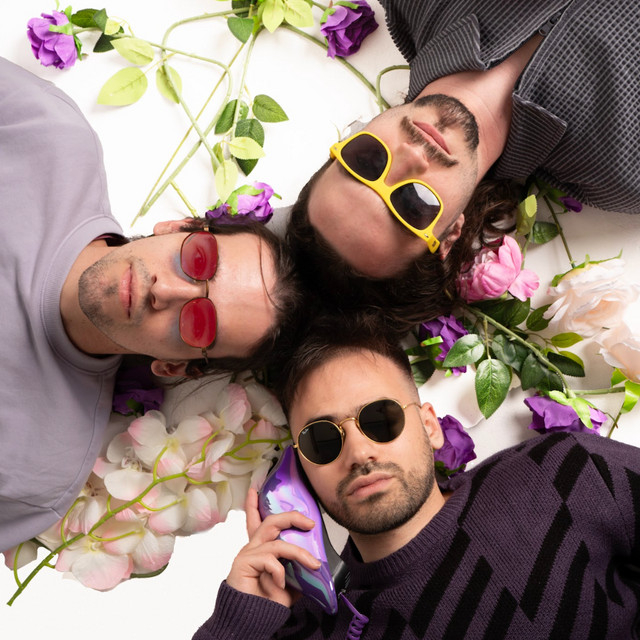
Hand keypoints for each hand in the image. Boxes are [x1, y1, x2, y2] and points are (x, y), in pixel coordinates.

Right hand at [226, 488, 321, 606]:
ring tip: (314, 565)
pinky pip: (270, 559)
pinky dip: (280, 572)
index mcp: (261, 549)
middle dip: (292, 517)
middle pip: (271, 522)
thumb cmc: (266, 603)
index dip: (254, 505)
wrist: (251, 622)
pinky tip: (280, 584)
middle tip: (310, 522)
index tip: (255, 489)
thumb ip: (297, 570)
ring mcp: (247, 554)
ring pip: (277, 541)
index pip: (257, 521)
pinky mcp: (244, 563)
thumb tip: (315, 563)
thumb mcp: (290, 584)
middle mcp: (253, 547)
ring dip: (300, 553)